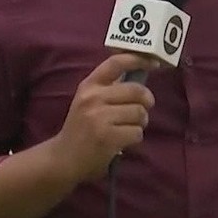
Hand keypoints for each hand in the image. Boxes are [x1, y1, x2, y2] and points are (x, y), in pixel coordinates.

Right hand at [50, 53, 157, 182]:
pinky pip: (137, 132)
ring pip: (140, 113)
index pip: (116, 63)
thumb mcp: (88, 100)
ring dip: (140, 123)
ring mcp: (100, 118)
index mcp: (89, 86)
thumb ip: (110, 87)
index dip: (138, 59)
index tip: (153, 63)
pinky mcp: (108, 138)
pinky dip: (134, 138)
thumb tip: (140, 71)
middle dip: (146, 102)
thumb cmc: (81, 127)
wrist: (64, 158)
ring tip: (126, 128)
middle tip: (141, 110)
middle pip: (137, 90)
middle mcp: (93, 98)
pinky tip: (122, 141)